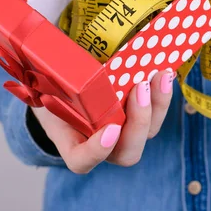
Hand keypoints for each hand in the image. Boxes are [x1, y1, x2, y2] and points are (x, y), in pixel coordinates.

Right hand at [31, 70, 174, 173]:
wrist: (64, 89)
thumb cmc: (52, 90)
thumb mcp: (45, 86)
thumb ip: (49, 79)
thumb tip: (54, 49)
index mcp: (72, 143)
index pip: (82, 161)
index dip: (96, 152)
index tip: (110, 129)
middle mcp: (103, 146)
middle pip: (128, 152)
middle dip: (139, 122)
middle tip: (140, 88)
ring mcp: (124, 133)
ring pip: (149, 132)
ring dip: (158, 105)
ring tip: (161, 76)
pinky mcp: (139, 117)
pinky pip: (156, 114)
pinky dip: (162, 95)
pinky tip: (165, 74)